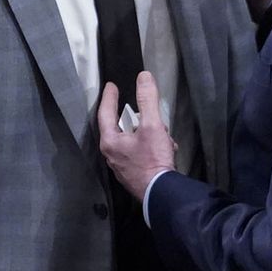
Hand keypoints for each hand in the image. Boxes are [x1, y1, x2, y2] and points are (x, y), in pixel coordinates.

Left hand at [97, 72, 176, 198]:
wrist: (161, 194)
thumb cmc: (153, 159)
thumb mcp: (152, 126)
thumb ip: (147, 100)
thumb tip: (144, 77)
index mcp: (110, 141)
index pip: (105, 113)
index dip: (109, 97)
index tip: (111, 86)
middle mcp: (112, 155)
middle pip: (120, 127)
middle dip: (138, 118)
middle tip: (149, 112)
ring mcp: (122, 166)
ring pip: (132, 141)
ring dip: (148, 134)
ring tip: (163, 135)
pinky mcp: (133, 175)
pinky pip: (139, 153)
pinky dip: (151, 147)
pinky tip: (165, 149)